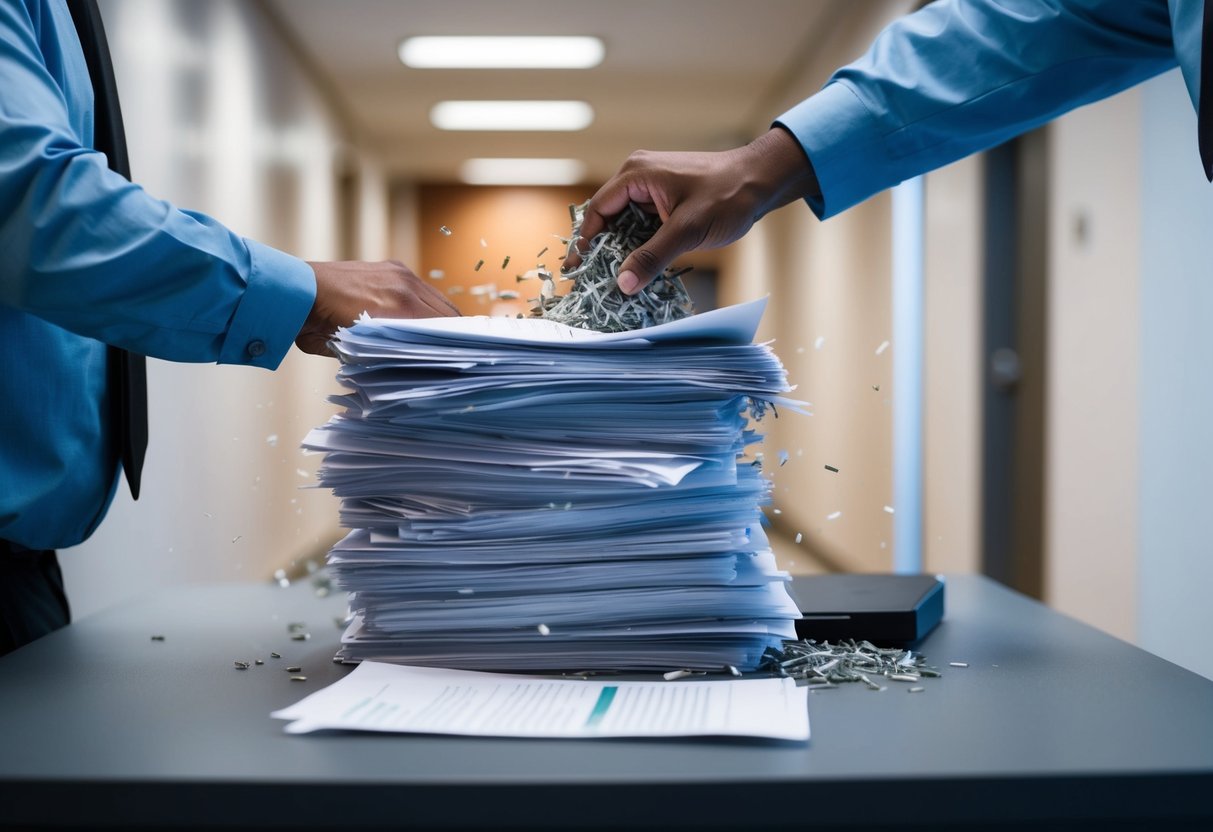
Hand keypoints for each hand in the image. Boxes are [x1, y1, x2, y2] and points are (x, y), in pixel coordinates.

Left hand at [295, 260, 459, 354]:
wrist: (293, 293)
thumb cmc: (318, 327)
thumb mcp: (355, 351)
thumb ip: (388, 354)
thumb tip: (412, 365)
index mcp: (400, 307)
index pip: (444, 327)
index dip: (457, 344)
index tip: (464, 358)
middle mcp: (405, 285)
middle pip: (447, 312)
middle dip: (453, 333)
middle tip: (459, 353)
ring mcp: (399, 273)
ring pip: (436, 299)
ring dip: (440, 318)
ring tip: (444, 338)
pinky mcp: (391, 266)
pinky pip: (420, 288)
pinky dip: (425, 304)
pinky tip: (423, 319)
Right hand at [565, 127, 818, 293]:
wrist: (762, 180)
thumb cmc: (728, 195)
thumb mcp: (687, 230)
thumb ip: (652, 257)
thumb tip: (622, 285)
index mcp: (636, 174)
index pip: (597, 211)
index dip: (584, 242)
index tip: (576, 270)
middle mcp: (638, 176)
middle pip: (607, 218)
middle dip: (601, 249)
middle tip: (593, 281)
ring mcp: (652, 187)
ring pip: (625, 224)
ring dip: (622, 250)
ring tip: (614, 281)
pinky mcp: (665, 199)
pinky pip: (643, 224)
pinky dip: (640, 246)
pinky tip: (639, 269)